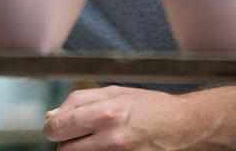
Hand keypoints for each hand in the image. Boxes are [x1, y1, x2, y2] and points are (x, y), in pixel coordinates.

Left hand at [43, 85, 189, 149]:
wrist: (184, 125)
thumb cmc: (148, 105)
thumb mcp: (113, 92)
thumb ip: (79, 101)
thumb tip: (52, 116)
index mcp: (105, 113)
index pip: (61, 127)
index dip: (51, 128)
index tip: (52, 127)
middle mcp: (112, 138)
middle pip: (66, 150)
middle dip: (64, 142)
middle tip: (72, 135)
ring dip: (77, 150)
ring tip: (89, 140)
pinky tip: (101, 147)